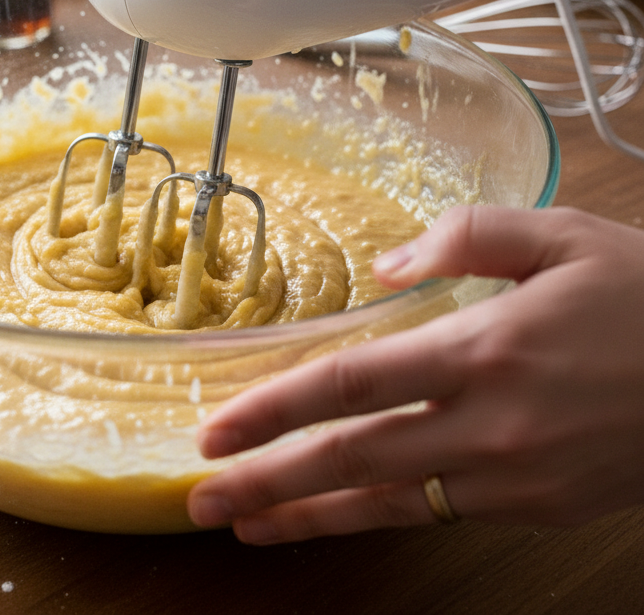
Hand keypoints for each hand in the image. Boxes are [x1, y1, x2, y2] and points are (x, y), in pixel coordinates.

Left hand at [187, 206, 643, 542]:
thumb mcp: (561, 234)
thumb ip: (464, 236)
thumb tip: (385, 269)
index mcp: (484, 349)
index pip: (349, 385)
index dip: (273, 410)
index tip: (216, 429)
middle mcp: (489, 425)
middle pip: (352, 459)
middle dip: (268, 482)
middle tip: (202, 498)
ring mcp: (514, 477)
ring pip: (388, 503)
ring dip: (309, 516)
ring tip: (247, 528)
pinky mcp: (538, 505)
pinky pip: (437, 511)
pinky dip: (376, 516)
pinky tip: (337, 514)